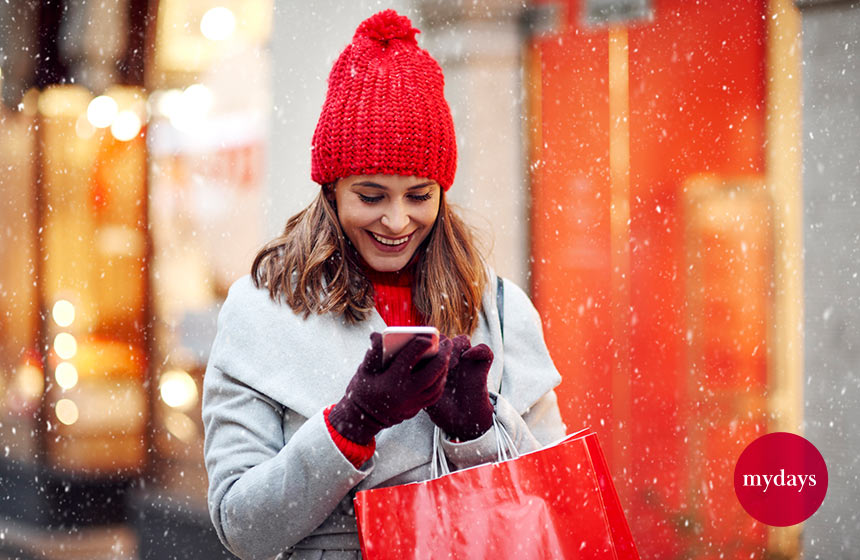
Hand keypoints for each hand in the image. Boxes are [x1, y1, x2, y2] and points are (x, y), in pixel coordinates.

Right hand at [329, 332, 452, 444]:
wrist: (364, 418)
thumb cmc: (363, 390)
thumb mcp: (364, 370)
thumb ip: (373, 351)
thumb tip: (378, 335)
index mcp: (390, 380)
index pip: (410, 358)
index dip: (420, 344)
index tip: (427, 337)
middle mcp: (405, 393)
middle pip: (431, 373)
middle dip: (442, 356)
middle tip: (447, 343)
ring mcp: (413, 403)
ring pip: (436, 385)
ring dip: (444, 369)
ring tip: (446, 355)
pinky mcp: (417, 409)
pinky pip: (435, 395)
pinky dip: (441, 382)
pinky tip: (442, 371)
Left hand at [425, 335, 493, 440]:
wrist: (463, 423)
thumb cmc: (441, 409)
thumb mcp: (423, 395)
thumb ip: (418, 380)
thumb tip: (409, 363)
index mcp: (436, 363)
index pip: (429, 343)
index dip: (425, 347)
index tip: (421, 359)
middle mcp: (451, 359)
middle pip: (445, 339)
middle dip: (439, 346)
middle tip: (436, 362)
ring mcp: (467, 362)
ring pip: (462, 340)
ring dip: (455, 347)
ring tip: (450, 364)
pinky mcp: (481, 367)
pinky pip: (484, 350)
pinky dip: (477, 350)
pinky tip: (467, 357)